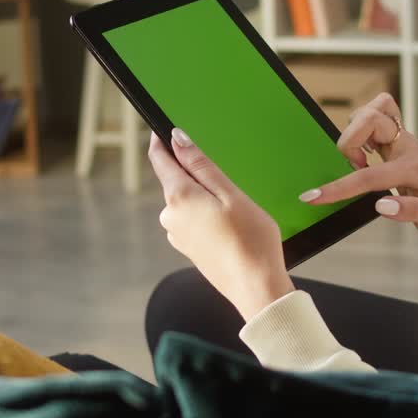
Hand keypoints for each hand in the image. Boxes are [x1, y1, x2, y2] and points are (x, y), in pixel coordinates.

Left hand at [147, 129, 295, 320]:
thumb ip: (200, 165)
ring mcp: (177, 234)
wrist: (256, 288)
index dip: (162, 141)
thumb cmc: (250, 239)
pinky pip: (193, 220)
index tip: (166, 129)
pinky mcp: (188, 248)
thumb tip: (176, 139)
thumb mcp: (230, 193)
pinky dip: (208, 216)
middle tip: (227, 182)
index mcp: (178, 197)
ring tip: (235, 210)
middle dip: (196, 174)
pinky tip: (230, 226)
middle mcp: (170, 216)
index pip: (160, 160)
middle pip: (176, 181)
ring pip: (187, 201)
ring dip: (205, 197)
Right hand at [300, 93, 417, 242]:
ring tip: (360, 158)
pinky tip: (364, 147)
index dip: (340, 187)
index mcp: (414, 169)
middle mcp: (407, 146)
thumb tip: (381, 205)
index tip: (315, 196)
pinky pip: (376, 111)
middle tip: (356, 166)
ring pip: (371, 109)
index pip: (369, 176)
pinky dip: (362, 124)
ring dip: (355, 130)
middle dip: (350, 141)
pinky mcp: (395, 135)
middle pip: (371, 119)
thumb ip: (409, 212)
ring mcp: (401, 137)